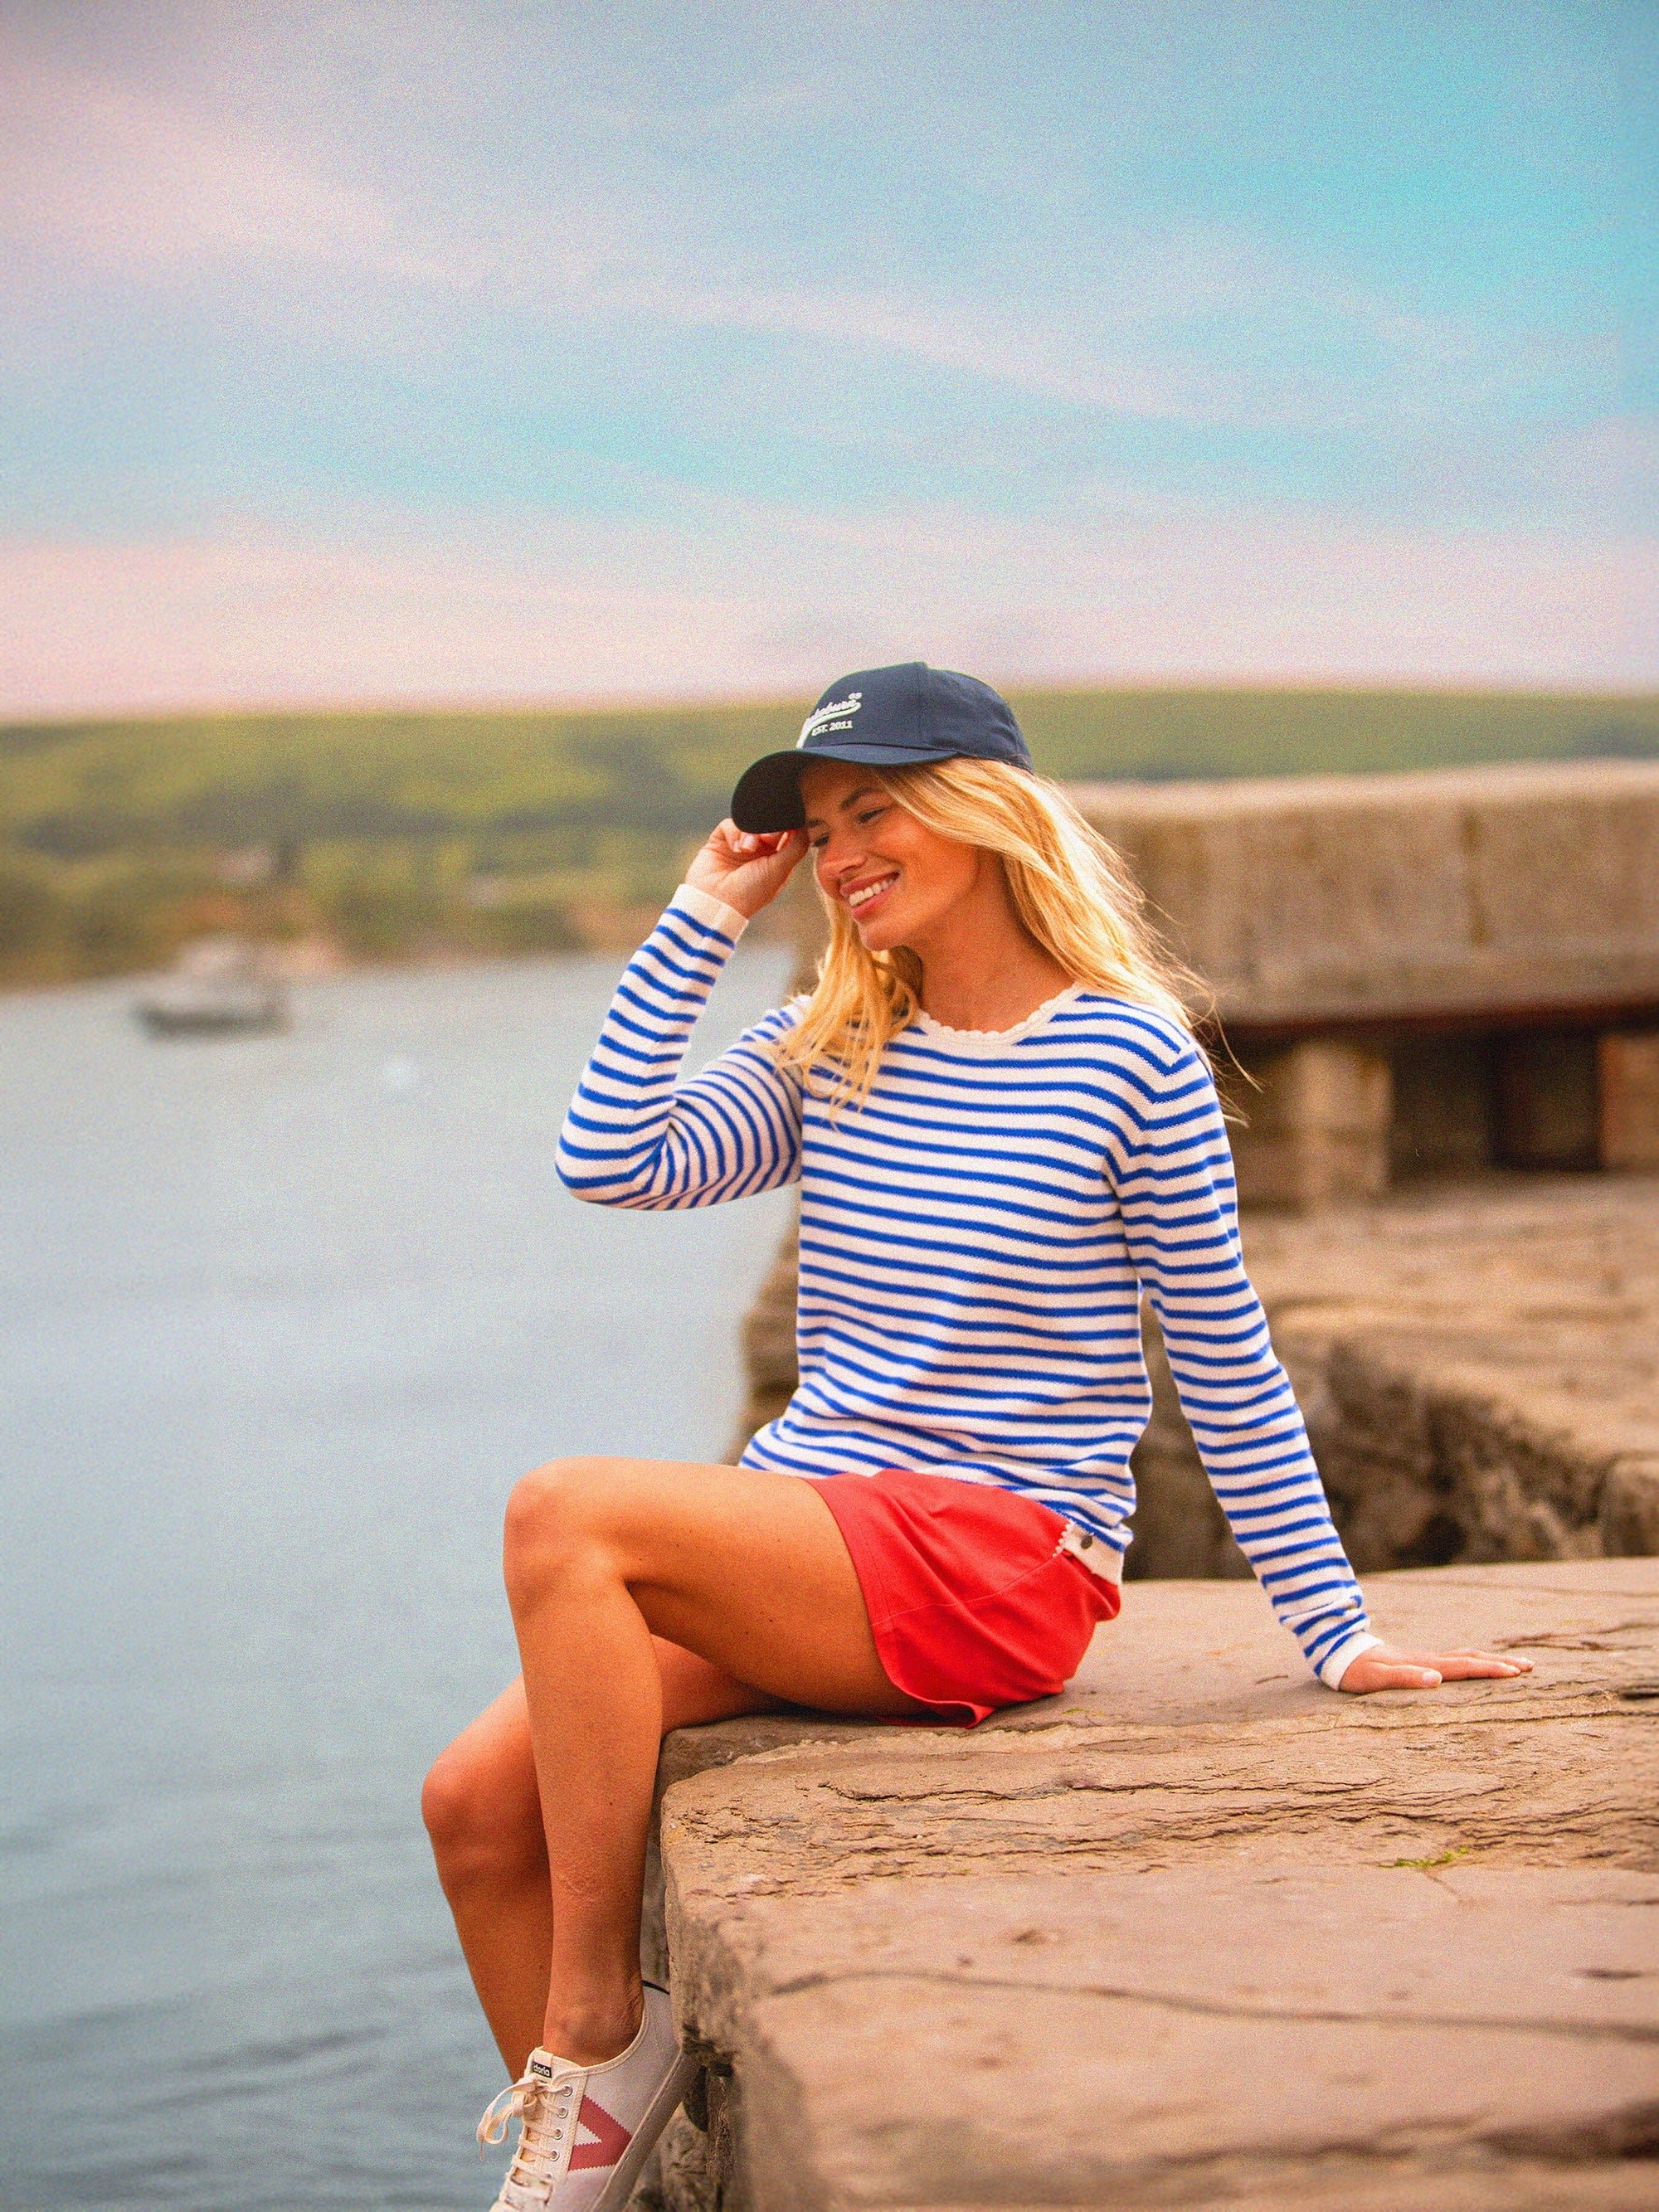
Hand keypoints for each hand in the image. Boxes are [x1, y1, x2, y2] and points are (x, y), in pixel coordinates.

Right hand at [685, 820, 807, 918]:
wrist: (716, 902)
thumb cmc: (751, 892)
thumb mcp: (780, 870)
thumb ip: (797, 847)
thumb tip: (805, 826)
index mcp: (777, 860)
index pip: (788, 834)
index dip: (789, 827)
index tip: (788, 826)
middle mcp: (759, 851)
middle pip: (769, 825)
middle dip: (769, 829)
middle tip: (767, 839)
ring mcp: (739, 845)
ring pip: (750, 822)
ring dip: (750, 832)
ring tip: (746, 850)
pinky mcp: (720, 841)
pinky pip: (730, 824)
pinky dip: (734, 833)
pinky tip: (734, 848)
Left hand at [1337, 1643, 1533, 1692]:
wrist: (1339, 1651)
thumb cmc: (1356, 1670)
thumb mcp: (1375, 1678)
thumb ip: (1404, 1678)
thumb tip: (1436, 1679)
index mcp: (1424, 1664)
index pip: (1464, 1667)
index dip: (1490, 1670)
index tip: (1515, 1673)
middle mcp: (1429, 1660)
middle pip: (1472, 1659)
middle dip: (1501, 1663)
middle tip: (1531, 1667)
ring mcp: (1425, 1659)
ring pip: (1465, 1657)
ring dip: (1490, 1661)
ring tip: (1514, 1666)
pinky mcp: (1419, 1663)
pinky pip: (1454, 1662)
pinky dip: (1473, 1663)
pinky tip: (1476, 1668)